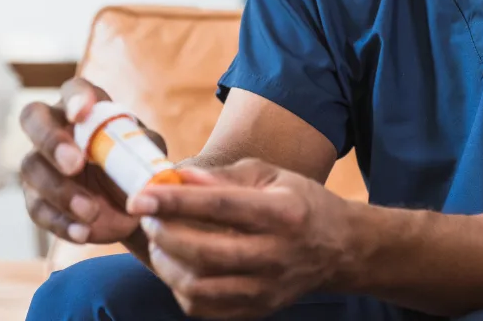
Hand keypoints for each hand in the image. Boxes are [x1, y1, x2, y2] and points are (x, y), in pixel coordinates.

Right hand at [19, 77, 167, 247]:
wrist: (127, 203)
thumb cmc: (135, 163)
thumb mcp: (148, 153)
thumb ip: (147, 148)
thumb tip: (147, 154)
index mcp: (86, 107)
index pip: (74, 89)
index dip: (75, 98)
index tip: (82, 113)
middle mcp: (55, 127)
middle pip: (33, 118)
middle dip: (52, 140)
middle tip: (75, 164)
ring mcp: (40, 162)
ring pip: (31, 167)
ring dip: (60, 191)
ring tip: (90, 211)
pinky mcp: (36, 197)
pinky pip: (37, 208)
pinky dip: (60, 222)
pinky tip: (82, 232)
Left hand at [130, 159, 354, 319]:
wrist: (341, 249)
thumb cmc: (300, 203)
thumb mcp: (271, 175)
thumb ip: (223, 176)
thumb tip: (177, 177)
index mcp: (282, 212)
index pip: (219, 206)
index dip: (175, 201)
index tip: (141, 196)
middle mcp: (276, 254)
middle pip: (205, 251)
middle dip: (165, 234)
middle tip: (149, 218)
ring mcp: (267, 288)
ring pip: (200, 287)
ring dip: (167, 264)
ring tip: (160, 242)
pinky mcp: (258, 309)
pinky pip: (205, 309)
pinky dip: (181, 288)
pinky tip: (178, 266)